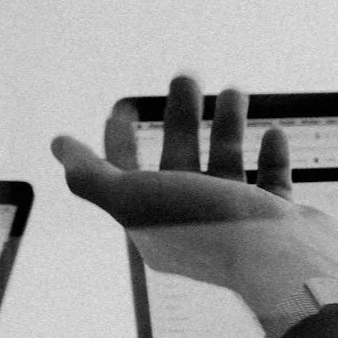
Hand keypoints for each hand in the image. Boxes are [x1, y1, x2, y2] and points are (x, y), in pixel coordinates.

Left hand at [52, 74, 337, 337]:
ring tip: (235, 90)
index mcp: (155, 225)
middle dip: (179, 119)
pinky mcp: (279, 224)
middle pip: (178, 162)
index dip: (118, 141)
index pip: (126, 177)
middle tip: (186, 77)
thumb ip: (91, 176)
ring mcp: (239, 226)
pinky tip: (273, 133)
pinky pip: (273, 186)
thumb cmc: (205, 226)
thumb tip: (58, 146)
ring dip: (227, 128)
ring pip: (227, 168)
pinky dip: (271, 157)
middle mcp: (194, 226)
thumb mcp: (133, 198)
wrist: (280, 261)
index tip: (123, 104)